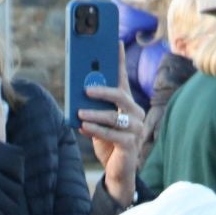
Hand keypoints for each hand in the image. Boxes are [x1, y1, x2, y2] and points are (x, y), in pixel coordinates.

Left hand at [78, 53, 142, 205]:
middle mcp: (135, 114)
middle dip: (102, 91)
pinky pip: (113, 135)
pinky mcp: (131, 145)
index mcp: (128, 105)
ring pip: (115, 117)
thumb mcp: (97, 122)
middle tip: (85, 89)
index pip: (123, 79)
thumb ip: (92, 108)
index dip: (119, 61)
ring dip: (94, 114)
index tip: (114, 42)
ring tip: (79, 113)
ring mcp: (136, 130)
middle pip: (121, 96)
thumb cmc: (107, 143)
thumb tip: (79, 92)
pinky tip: (83, 127)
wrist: (116, 172)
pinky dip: (96, 130)